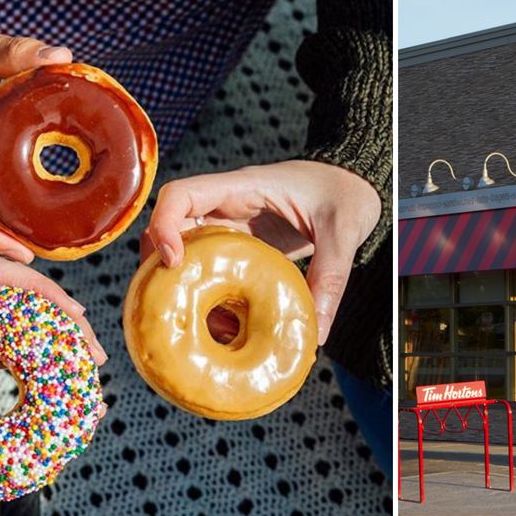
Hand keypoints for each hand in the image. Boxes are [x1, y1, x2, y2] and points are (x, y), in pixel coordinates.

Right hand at [143, 160, 381, 344]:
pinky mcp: (244, 246)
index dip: (164, 225)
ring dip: (180, 285)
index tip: (173, 262)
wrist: (357, 183)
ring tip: (191, 324)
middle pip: (170, 229)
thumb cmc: (347, 192)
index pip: (181, 195)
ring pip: (187, 252)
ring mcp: (233, 226)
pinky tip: (220, 325)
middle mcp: (228, 206)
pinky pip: (212, 267)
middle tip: (165, 306)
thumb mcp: (344, 232)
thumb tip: (317, 332)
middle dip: (159, 266)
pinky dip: (208, 294)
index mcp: (242, 189)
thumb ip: (331, 276)